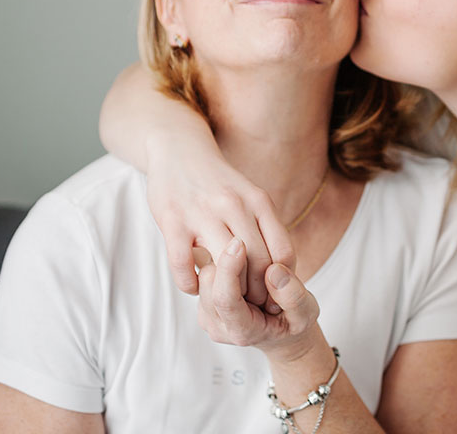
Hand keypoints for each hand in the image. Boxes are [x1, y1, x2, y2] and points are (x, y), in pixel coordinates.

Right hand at [146, 130, 293, 307]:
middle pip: (258, 264)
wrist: (179, 148)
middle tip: (252, 308)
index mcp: (259, 202)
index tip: (276, 296)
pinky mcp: (172, 220)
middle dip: (258, 294)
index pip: (283, 252)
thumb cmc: (218, 182)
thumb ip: (266, 227)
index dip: (282, 281)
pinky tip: (194, 286)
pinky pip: (184, 264)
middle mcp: (235, 206)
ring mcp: (202, 213)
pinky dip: (190, 284)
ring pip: (226, 267)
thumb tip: (282, 269)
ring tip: (225, 300)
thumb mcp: (251, 196)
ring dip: (228, 292)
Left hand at [196, 238, 320, 359]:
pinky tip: (245, 273)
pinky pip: (206, 269)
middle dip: (233, 263)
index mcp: (243, 331)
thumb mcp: (307, 312)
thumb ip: (294, 296)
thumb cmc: (293, 321)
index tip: (239, 242)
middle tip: (263, 268)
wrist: (280, 332)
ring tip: (256, 275)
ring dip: (228, 263)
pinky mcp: (205, 298)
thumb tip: (273, 270)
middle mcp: (218, 325)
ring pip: (205, 272)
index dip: (230, 268)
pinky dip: (225, 264)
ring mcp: (207, 313)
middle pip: (210, 281)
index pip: (225, 299)